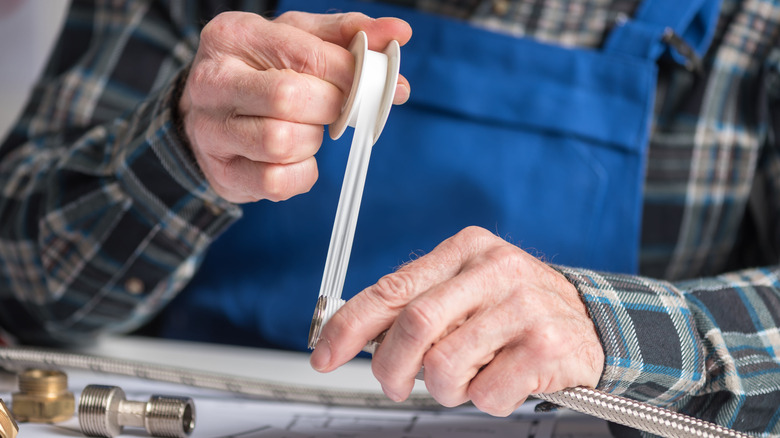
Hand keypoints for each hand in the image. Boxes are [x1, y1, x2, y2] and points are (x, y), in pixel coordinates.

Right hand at [178, 11, 411, 202]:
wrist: (211, 112)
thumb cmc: (262, 70)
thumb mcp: (299, 39)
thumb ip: (348, 34)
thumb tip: (398, 34)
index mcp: (233, 36)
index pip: (305, 55)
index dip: (349, 74)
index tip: (368, 83)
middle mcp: (212, 82)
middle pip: (289, 98)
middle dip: (329, 108)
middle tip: (335, 109)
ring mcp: (210, 131)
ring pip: (281, 142)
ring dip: (311, 141)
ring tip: (307, 130)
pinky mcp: (222, 174)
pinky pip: (277, 181)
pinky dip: (301, 173)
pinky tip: (296, 158)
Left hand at [310, 226, 603, 415]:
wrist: (593, 321)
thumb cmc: (516, 308)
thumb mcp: (467, 289)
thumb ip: (418, 305)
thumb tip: (354, 335)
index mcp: (466, 249)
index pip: (393, 288)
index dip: (350, 326)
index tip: (324, 355)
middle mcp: (495, 269)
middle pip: (414, 325)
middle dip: (391, 368)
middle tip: (395, 384)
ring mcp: (524, 305)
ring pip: (445, 365)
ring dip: (444, 388)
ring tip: (466, 377)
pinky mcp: (546, 345)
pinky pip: (486, 393)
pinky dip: (483, 400)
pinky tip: (502, 380)